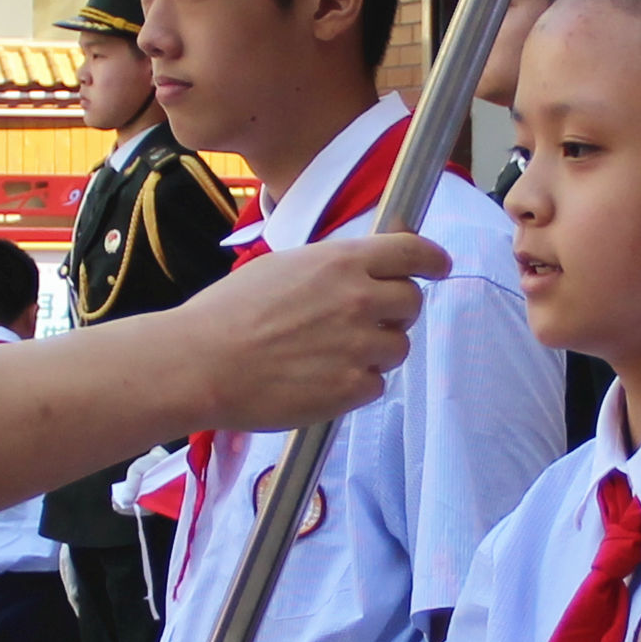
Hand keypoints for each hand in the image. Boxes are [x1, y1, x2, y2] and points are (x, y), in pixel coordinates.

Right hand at [179, 234, 440, 428]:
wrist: (201, 363)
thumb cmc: (229, 313)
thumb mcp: (283, 268)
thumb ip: (331, 268)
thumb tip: (360, 271)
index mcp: (342, 262)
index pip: (412, 252)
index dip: (432, 259)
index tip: (439, 266)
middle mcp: (359, 301)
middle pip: (411, 303)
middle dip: (395, 311)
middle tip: (366, 321)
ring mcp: (359, 347)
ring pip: (397, 347)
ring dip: (375, 350)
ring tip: (330, 355)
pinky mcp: (351, 389)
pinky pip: (375, 384)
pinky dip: (356, 384)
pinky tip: (320, 379)